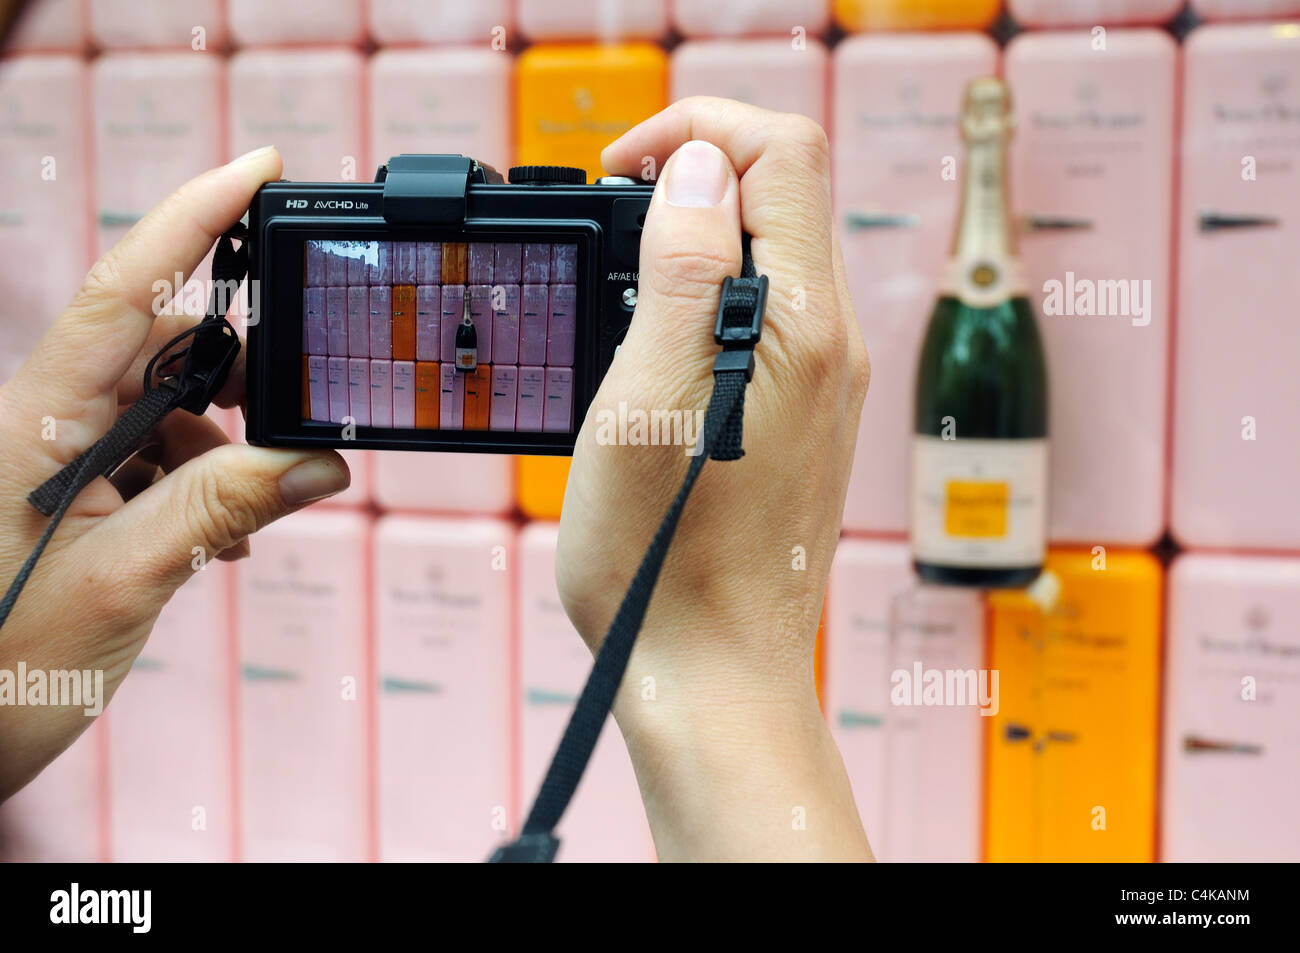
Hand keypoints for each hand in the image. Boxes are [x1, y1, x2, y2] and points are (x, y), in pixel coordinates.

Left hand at [0, 147, 349, 800]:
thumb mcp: (126, 579)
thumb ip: (224, 508)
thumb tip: (320, 460)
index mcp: (38, 420)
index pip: (125, 290)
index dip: (193, 218)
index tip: (260, 168)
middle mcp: (46, 421)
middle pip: (160, 346)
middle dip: (239, 371)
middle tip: (300, 411)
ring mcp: (59, 457)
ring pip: (166, 407)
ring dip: (224, 446)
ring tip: (245, 516)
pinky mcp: (74, 493)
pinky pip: (156, 457)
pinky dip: (205, 482)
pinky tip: (223, 534)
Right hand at [556, 99, 872, 859]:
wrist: (712, 672)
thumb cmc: (665, 563)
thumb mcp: (648, 400)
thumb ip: (684, 271)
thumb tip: (701, 170)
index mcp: (803, 325)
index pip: (781, 151)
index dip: (695, 132)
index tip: (619, 172)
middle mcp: (834, 344)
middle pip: (785, 191)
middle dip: (695, 175)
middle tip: (612, 222)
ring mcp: (826, 381)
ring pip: (774, 250)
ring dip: (699, 236)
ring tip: (625, 283)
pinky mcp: (806, 414)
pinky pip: (769, 310)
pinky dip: (711, 292)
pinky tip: (659, 342)